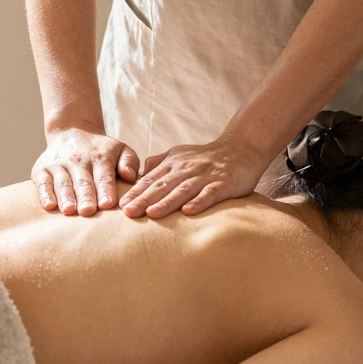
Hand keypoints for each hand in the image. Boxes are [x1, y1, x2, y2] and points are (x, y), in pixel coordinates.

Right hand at [32, 127, 140, 216]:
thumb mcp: (120, 148)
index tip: (108, 204)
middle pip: (83, 181)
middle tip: (88, 211)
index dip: (106, 190)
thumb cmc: (100, 150)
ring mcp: (58, 164)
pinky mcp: (41, 169)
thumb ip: (129, 161)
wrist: (71, 131)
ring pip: (63, 183)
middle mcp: (78, 160)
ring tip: (70, 210)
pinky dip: (45, 194)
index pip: (104, 176)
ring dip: (66, 197)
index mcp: (100, 157)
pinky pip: (43, 183)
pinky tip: (49, 206)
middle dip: (85, 196)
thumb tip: (130, 176)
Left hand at [119, 136, 264, 218]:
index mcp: (174, 163)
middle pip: (162, 185)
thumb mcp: (180, 154)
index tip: (121, 205)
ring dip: (167, 202)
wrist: (242, 149)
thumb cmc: (207, 157)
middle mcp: (187, 168)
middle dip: (144, 199)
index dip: (136, 192)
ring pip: (183, 190)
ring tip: (152, 214)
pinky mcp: (223, 184)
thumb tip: (139, 175)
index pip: (151, 179)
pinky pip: (210, 193)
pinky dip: (199, 202)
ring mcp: (205, 176)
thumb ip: (159, 162)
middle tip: (128, 213)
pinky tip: (188, 212)